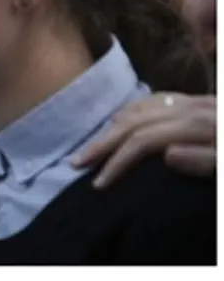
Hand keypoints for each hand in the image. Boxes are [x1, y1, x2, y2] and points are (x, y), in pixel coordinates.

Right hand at [72, 93, 215, 187]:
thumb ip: (206, 159)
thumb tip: (168, 155)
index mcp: (197, 124)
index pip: (143, 140)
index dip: (117, 161)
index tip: (98, 183)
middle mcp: (189, 107)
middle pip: (133, 120)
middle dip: (102, 142)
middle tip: (75, 161)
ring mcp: (194, 100)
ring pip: (141, 106)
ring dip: (113, 126)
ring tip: (95, 145)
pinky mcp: (201, 100)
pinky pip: (155, 99)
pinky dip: (132, 110)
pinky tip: (125, 121)